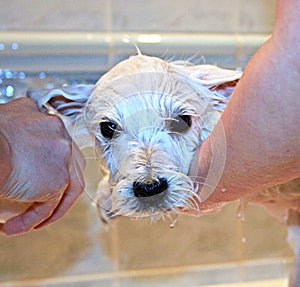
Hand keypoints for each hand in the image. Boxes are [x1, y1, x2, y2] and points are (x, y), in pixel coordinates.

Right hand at [0, 98, 84, 235]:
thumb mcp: (11, 116)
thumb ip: (24, 119)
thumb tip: (23, 126)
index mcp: (52, 124)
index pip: (61, 147)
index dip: (54, 164)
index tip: (38, 177)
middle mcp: (62, 139)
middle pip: (73, 167)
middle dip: (63, 186)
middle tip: (42, 200)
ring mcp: (63, 160)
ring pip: (69, 189)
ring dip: (54, 208)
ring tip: (33, 222)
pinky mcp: (58, 181)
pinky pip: (49, 206)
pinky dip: (32, 219)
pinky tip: (13, 226)